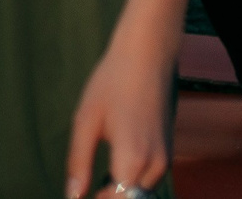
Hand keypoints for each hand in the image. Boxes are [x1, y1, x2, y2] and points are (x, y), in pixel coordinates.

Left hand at [66, 34, 174, 196]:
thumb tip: (73, 195)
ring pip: (142, 193)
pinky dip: (131, 183)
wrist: (147, 57)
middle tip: (85, 191)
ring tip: (94, 184)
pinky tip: (110, 173)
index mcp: (133, 159)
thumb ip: (79, 162)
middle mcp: (155, 165)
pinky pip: (148, 180)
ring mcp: (165, 159)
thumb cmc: (112, 84)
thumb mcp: (86, 121)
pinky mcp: (168, 152)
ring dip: (120, 194)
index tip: (79, 197)